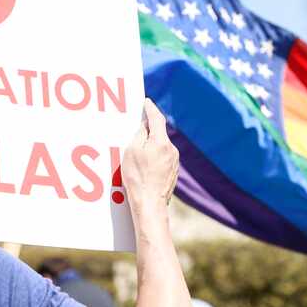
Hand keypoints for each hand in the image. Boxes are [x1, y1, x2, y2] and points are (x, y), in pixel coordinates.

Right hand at [122, 99, 178, 213]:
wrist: (150, 203)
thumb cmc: (138, 177)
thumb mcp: (132, 151)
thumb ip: (139, 135)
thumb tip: (145, 126)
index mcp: (161, 142)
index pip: (157, 118)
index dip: (150, 109)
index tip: (146, 102)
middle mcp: (172, 150)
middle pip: (159, 134)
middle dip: (148, 130)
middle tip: (137, 128)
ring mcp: (174, 162)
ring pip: (161, 147)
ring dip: (150, 146)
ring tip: (137, 155)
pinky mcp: (173, 173)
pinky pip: (163, 159)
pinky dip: (154, 158)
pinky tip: (144, 168)